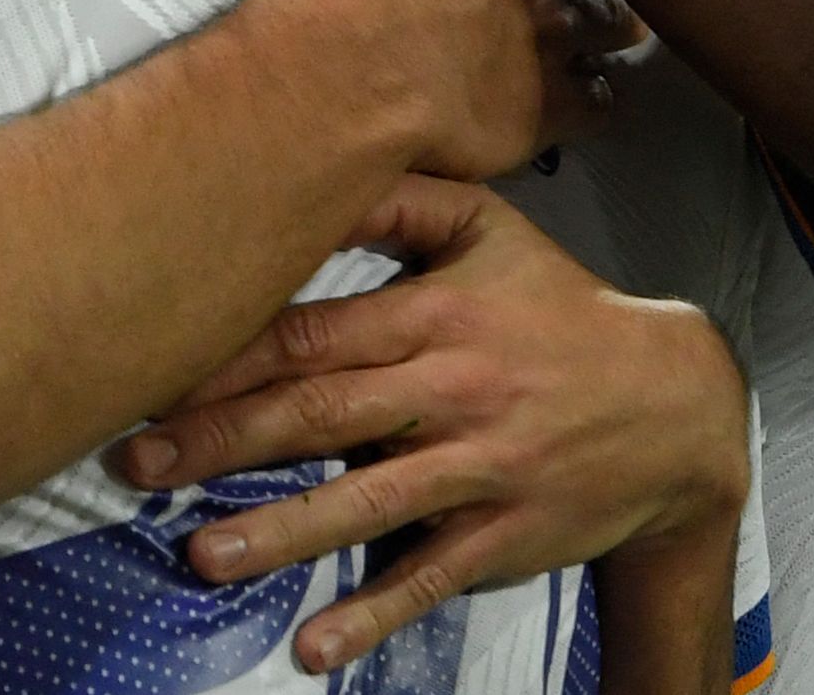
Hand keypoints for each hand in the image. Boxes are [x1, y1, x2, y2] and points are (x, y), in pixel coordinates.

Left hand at [112, 172, 748, 672]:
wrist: (675, 408)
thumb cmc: (561, 311)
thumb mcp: (494, 232)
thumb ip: (403, 203)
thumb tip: (321, 168)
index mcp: (435, 316)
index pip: (313, 333)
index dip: (230, 355)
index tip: (153, 373)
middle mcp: (453, 390)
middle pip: (322, 414)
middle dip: (223, 440)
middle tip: (137, 464)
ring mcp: (480, 469)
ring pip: (369, 502)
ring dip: (281, 532)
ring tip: (200, 555)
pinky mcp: (504, 536)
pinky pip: (430, 577)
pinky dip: (372, 613)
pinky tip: (315, 645)